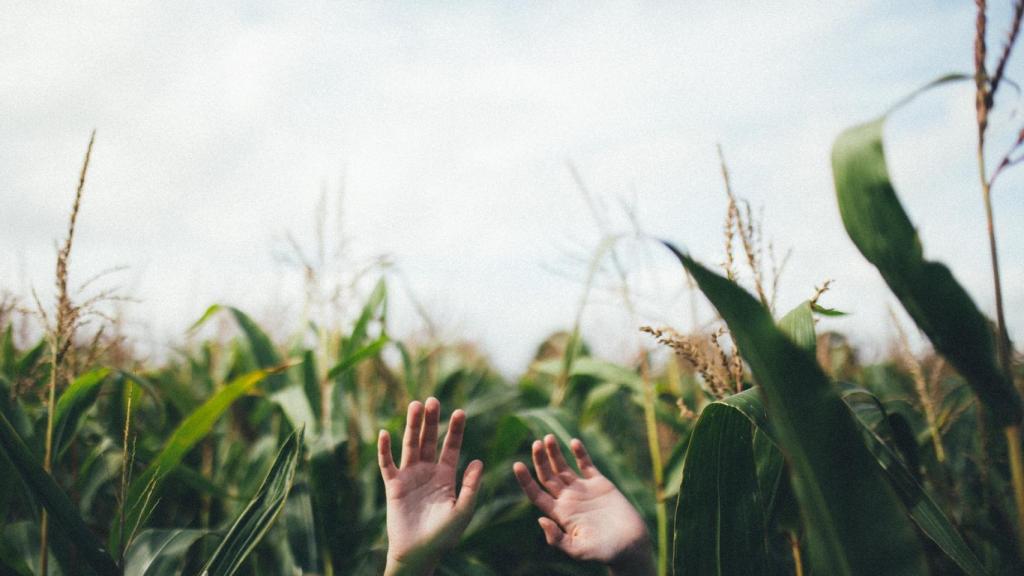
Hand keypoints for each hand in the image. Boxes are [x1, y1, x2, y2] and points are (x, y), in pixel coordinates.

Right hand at [378, 398, 483, 575]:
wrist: (419, 553)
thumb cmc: (443, 536)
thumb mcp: (462, 511)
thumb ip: (470, 487)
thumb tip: (478, 461)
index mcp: (446, 476)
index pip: (451, 447)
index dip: (455, 430)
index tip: (460, 411)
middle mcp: (427, 472)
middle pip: (429, 440)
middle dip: (431, 421)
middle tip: (433, 400)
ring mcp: (409, 477)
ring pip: (410, 445)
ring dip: (412, 426)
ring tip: (415, 405)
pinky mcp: (393, 486)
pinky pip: (387, 464)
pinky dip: (385, 449)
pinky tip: (385, 433)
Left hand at [513, 435, 653, 575]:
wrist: (631, 546)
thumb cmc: (605, 552)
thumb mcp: (578, 550)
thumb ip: (558, 539)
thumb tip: (540, 520)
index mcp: (560, 514)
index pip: (536, 494)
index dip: (526, 480)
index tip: (517, 465)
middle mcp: (568, 500)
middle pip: (547, 476)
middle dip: (540, 460)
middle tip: (536, 443)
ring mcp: (583, 490)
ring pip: (563, 467)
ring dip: (555, 453)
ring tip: (548, 437)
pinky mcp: (600, 484)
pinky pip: (586, 465)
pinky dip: (580, 453)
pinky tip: (573, 442)